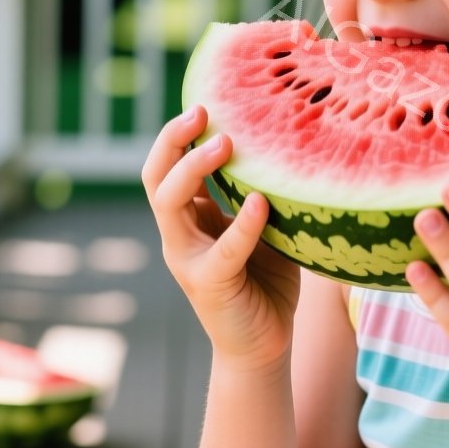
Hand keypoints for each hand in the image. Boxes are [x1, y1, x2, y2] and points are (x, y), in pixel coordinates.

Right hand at [142, 105, 300, 373]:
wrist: (264, 346)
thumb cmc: (266, 281)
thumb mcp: (265, 228)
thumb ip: (264, 193)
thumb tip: (293, 145)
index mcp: (190, 217)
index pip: (167, 166)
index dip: (177, 134)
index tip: (205, 102)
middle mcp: (179, 234)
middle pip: (155, 177)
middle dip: (173, 140)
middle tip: (203, 112)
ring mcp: (188, 259)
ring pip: (169, 205)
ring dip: (194, 170)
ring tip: (226, 144)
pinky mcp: (209, 285)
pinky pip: (222, 250)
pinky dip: (242, 225)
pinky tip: (262, 203)